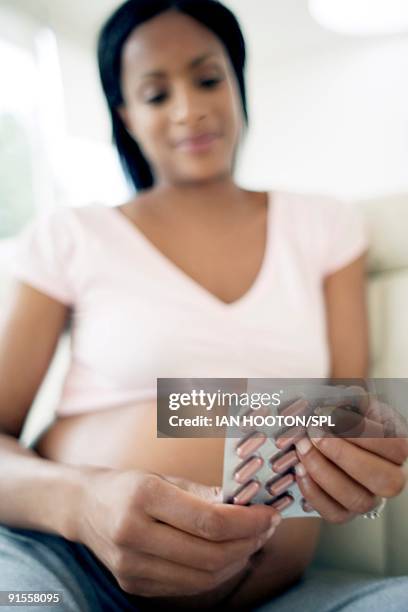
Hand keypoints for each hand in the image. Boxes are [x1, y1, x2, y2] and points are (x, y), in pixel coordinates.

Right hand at [75, 467, 281, 598]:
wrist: (84, 507)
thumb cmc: (131, 485)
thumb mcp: (165, 477)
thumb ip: (205, 494)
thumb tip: (248, 507)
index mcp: (143, 496)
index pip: (209, 521)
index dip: (248, 522)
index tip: (270, 514)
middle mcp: (134, 534)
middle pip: (210, 554)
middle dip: (249, 543)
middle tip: (268, 527)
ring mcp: (131, 565)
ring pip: (202, 577)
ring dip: (237, 561)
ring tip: (253, 541)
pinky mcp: (133, 585)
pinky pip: (187, 586)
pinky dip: (215, 574)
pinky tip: (228, 555)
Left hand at [290, 387, 407, 522]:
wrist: (334, 438)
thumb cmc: (346, 417)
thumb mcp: (354, 403)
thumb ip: (352, 399)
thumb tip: (347, 396)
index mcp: (399, 447)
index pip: (393, 445)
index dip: (361, 431)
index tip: (330, 415)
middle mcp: (391, 478)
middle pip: (381, 479)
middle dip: (343, 455)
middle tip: (314, 433)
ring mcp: (370, 498)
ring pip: (357, 499)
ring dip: (324, 472)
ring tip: (301, 447)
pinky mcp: (347, 512)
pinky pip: (334, 513)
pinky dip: (314, 493)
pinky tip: (299, 469)